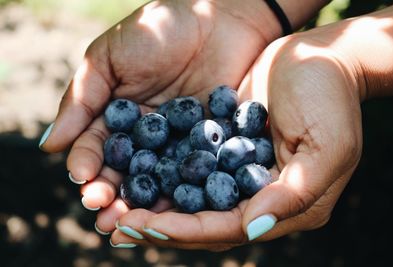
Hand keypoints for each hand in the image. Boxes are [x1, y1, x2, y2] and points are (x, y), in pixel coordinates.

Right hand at [40, 0, 280, 235]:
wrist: (221, 16)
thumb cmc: (160, 29)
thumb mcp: (110, 57)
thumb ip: (82, 98)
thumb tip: (50, 144)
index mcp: (121, 116)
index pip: (98, 147)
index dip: (88, 164)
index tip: (83, 180)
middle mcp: (149, 135)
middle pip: (127, 172)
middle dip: (112, 193)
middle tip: (103, 214)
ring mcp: (181, 142)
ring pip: (159, 180)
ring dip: (144, 204)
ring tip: (131, 224)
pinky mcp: (213, 145)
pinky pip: (196, 174)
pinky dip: (185, 193)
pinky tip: (175, 210)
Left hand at [107, 20, 363, 250]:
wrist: (319, 56)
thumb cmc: (330, 97)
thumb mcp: (328, 147)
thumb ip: (294, 192)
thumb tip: (252, 229)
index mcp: (287, 204)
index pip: (229, 228)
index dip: (186, 231)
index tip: (145, 226)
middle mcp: (260, 196)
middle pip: (206, 223)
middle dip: (162, 226)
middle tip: (117, 227)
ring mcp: (240, 173)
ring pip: (193, 201)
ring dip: (156, 207)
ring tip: (117, 211)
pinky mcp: (225, 148)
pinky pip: (191, 168)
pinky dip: (164, 175)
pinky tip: (134, 175)